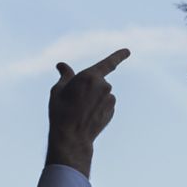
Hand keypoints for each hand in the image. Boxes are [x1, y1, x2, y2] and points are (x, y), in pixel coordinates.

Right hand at [46, 48, 129, 177]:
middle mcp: (104, 85)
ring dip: (93, 97)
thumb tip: (62, 65)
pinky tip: (87, 116)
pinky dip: (97, 107)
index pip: (108, 63)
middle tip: (73, 99)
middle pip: (97, 80)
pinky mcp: (113, 109)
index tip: (128, 51)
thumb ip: (65, 76)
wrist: (72, 136)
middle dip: (88, 86)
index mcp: (90, 76)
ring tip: (79, 109)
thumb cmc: (60, 111)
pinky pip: (104, 103)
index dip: (118, 56)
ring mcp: (110, 98)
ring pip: (101, 93)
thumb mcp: (58, 90)